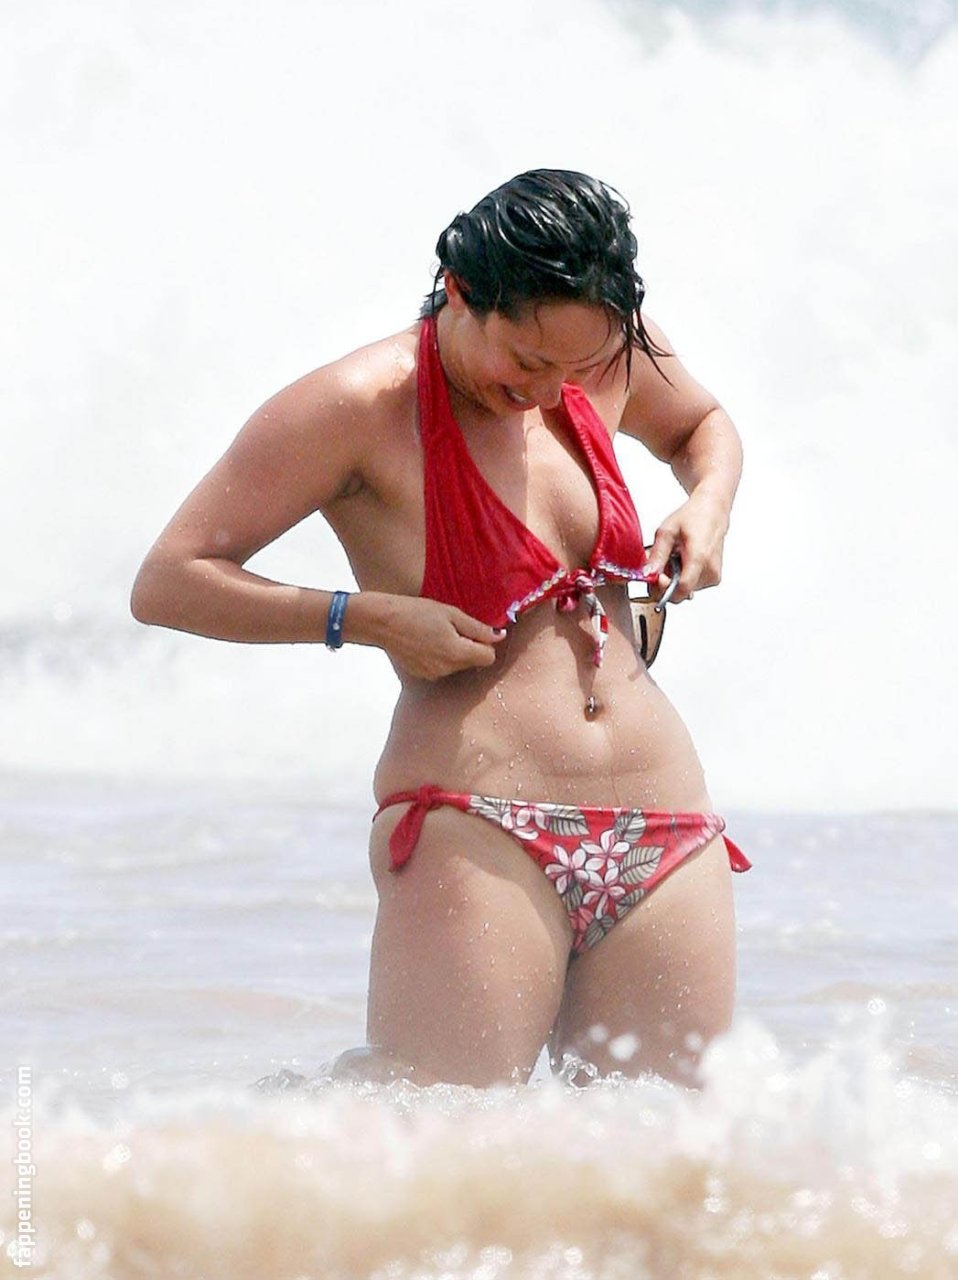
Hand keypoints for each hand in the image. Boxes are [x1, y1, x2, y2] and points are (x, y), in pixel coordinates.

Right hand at [360, 594, 506, 679]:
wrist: (382, 622)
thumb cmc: (415, 612)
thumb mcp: (451, 613)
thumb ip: (477, 628)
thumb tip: (499, 636)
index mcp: (457, 653)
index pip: (488, 658)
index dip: (486, 644)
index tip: (476, 631)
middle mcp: (447, 669)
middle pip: (472, 662)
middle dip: (469, 647)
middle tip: (452, 627)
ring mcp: (433, 674)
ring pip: (457, 665)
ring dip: (454, 652)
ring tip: (435, 633)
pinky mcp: (421, 675)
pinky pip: (441, 668)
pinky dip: (439, 657)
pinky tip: (425, 642)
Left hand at [643, 491, 730, 603]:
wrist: (713, 511)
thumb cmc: (694, 517)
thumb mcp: (667, 531)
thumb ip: (657, 555)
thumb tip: (648, 574)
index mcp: (700, 558)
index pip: (681, 590)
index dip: (664, 587)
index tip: (656, 576)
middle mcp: (710, 571)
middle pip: (681, 592)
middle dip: (666, 582)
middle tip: (662, 563)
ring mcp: (714, 576)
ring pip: (685, 591)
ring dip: (674, 579)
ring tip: (675, 558)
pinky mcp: (714, 578)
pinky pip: (692, 586)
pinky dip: (683, 577)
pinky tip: (683, 561)